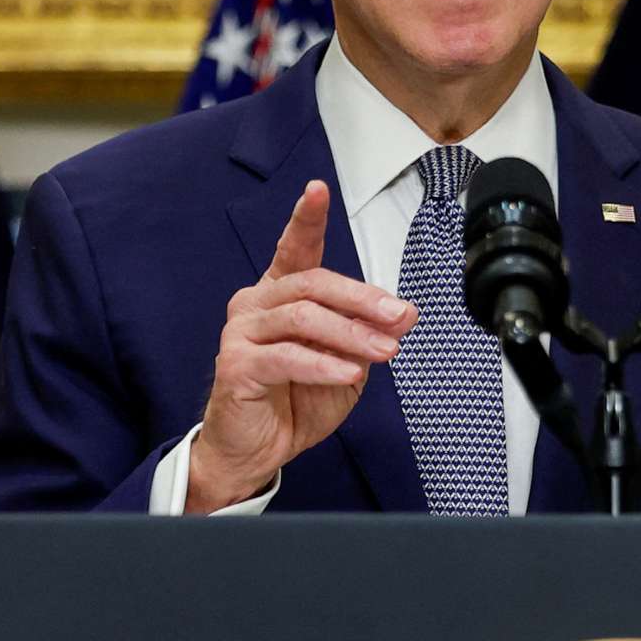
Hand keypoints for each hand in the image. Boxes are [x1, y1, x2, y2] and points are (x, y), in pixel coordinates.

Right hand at [186, 181, 417, 512]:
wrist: (256, 452)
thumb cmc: (294, 401)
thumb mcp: (344, 365)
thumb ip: (366, 336)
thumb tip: (403, 315)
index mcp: (280, 295)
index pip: (294, 248)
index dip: (306, 218)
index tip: (317, 189)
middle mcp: (256, 305)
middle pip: (312, 283)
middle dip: (361, 298)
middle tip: (398, 315)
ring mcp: (241, 333)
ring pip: (302, 317)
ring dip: (350, 334)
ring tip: (384, 352)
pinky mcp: (236, 366)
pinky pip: (286, 356)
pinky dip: (324, 365)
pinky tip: (351, 373)